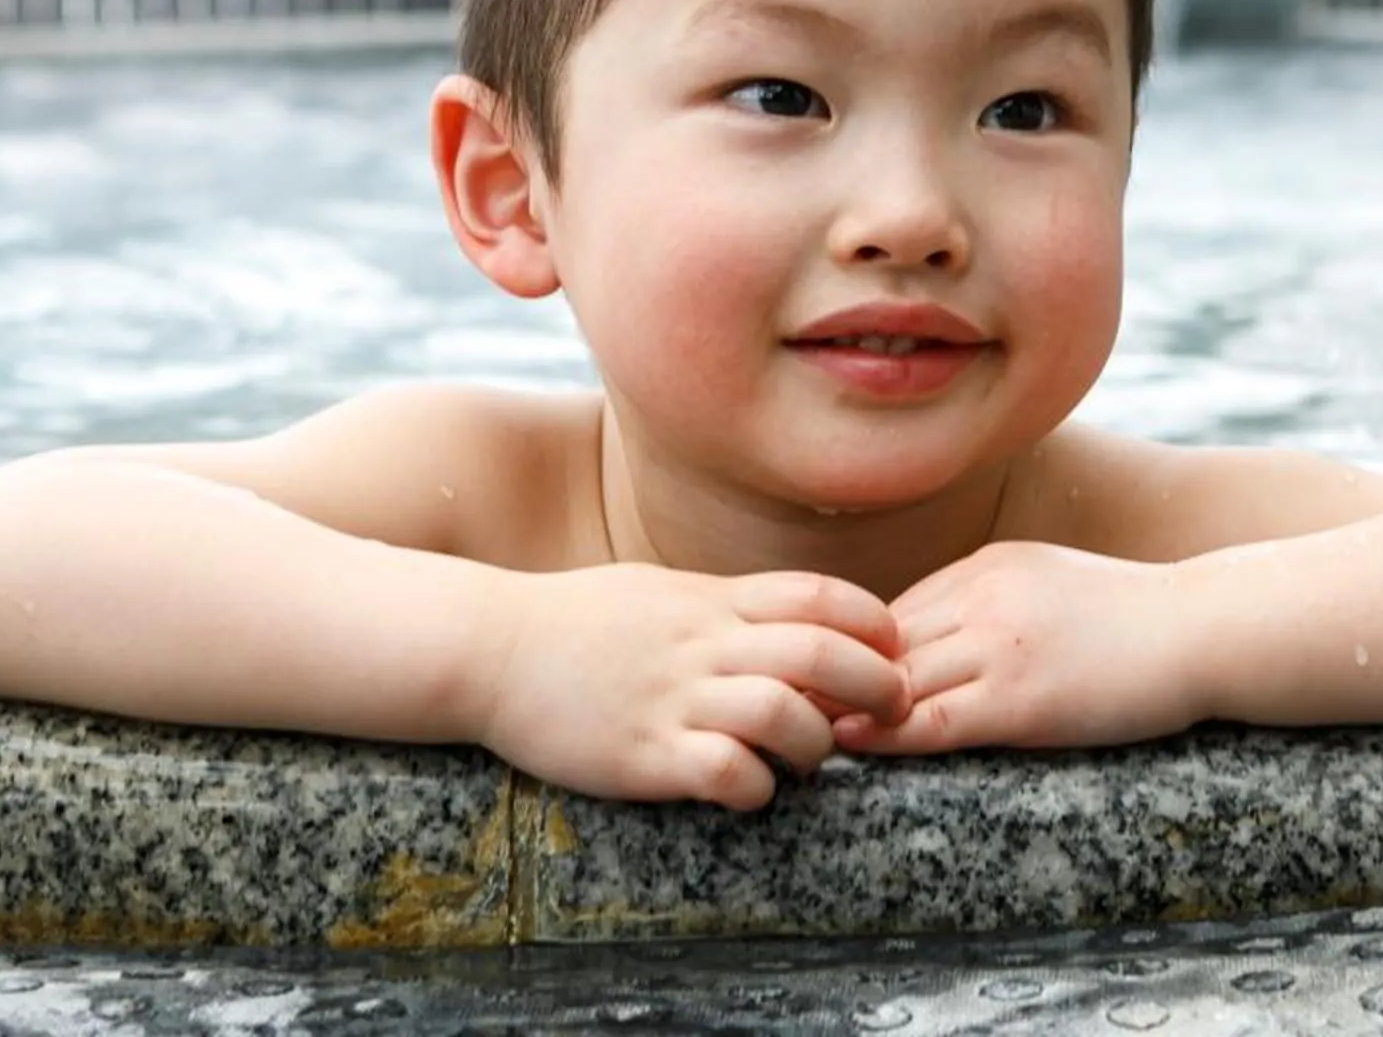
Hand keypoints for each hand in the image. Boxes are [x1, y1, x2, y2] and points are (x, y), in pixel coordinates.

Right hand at [473, 565, 910, 809]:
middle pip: (823, 652)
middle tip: (894, 712)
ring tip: (810, 759)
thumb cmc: (575, 622)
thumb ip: (725, 605)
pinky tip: (749, 790)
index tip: (894, 651)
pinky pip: (726, 770)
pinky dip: (756, 787)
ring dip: (817, 743)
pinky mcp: (643, 753)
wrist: (488, 647)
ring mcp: (673, 698)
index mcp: (711, 602)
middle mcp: (703, 645)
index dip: (874, 624)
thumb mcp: (661, 592)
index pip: (821, 596)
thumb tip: (788, 619)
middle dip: (878, 685)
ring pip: (785, 714)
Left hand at [829, 542, 1200, 756]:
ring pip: (898, 679)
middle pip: (881, 640)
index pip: (895, 610)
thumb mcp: (1052, 580)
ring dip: (846, 706)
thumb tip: (949, 631)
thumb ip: (998, 598)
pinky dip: (886, 733)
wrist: (1201, 627)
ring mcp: (1001, 646)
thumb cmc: (1135, 614)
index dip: (850, 650)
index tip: (813, 675)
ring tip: (796, 731)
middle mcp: (984, 597)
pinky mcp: (1022, 699)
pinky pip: (935, 719)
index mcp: (989, 566)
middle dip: (831, 674)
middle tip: (777, 703)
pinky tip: (853, 744)